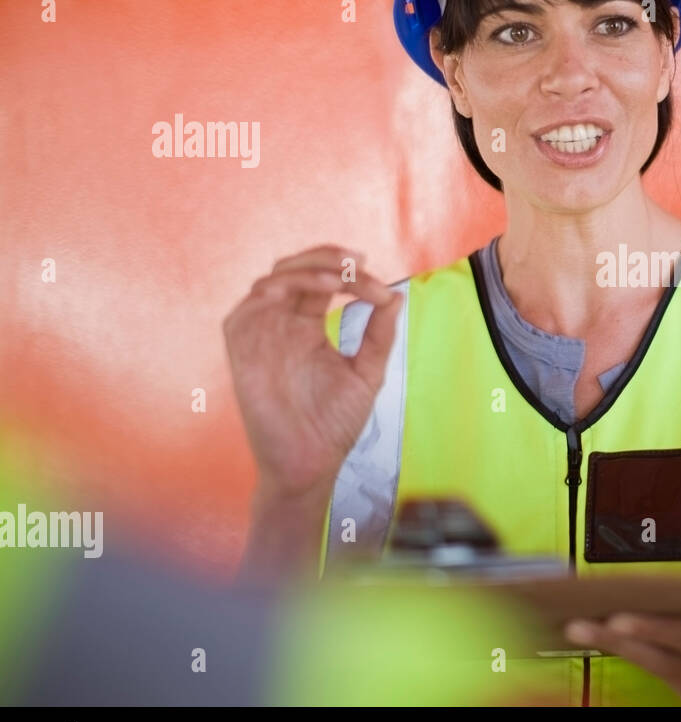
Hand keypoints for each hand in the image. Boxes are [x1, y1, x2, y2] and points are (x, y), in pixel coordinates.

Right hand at [224, 244, 401, 573]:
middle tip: (357, 262)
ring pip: (272, 281)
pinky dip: (271, 292)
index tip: (382, 291)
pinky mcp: (241, 351)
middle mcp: (280, 324)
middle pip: (294, 270)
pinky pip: (245, 310)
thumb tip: (396, 296)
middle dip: (326, 258)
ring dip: (305, 271)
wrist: (310, 463)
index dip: (351, 275)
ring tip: (338, 278)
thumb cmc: (334, 423)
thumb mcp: (367, 371)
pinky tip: (300, 291)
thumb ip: (378, 334)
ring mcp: (259, 335)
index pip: (322, 281)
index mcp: (305, 325)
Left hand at [564, 582, 680, 706]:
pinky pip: (671, 681)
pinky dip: (643, 661)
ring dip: (624, 652)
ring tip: (586, 629)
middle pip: (667, 662)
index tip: (619, 618)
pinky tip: (616, 641)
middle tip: (579, 625)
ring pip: (664, 675)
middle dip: (621, 643)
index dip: (655, 629)